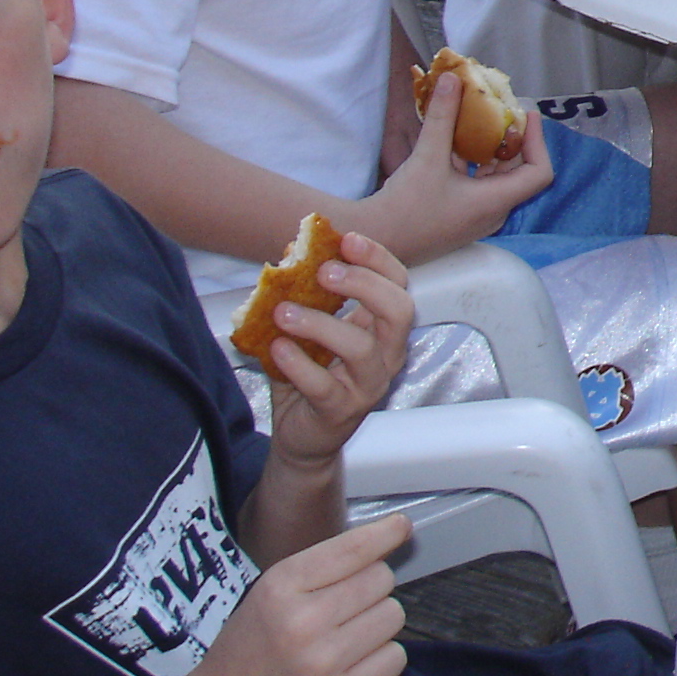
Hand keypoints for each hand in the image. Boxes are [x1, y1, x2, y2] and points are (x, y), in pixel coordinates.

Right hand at [186, 516, 410, 675]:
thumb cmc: (255, 641)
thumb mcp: (274, 590)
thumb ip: (327, 563)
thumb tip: (396, 530)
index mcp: (281, 586)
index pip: (353, 548)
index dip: (385, 533)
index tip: (400, 526)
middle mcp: (302, 622)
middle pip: (381, 579)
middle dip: (372, 588)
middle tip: (345, 607)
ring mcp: (322, 664)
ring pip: (393, 615)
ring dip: (378, 622)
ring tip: (346, 637)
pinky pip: (395, 658)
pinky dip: (382, 657)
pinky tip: (352, 663)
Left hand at [260, 230, 416, 472]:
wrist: (301, 435)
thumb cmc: (310, 375)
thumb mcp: (310, 331)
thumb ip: (306, 295)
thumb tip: (293, 251)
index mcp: (383, 329)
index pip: (398, 285)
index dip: (378, 259)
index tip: (346, 240)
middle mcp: (387, 354)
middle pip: (399, 311)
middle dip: (364, 284)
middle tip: (325, 271)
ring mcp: (369, 385)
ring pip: (361, 347)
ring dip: (321, 323)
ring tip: (283, 311)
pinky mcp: (342, 411)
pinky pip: (324, 385)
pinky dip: (298, 363)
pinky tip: (277, 348)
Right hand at [344, 69, 550, 265]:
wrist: (375, 241)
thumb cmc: (404, 207)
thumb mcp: (427, 156)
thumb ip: (442, 116)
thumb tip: (452, 79)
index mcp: (495, 202)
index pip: (539, 172)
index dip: (538, 141)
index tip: (527, 116)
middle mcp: (492, 212)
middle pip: (518, 172)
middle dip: (512, 140)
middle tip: (502, 111)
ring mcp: (475, 218)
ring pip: (494, 178)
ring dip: (490, 150)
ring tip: (480, 120)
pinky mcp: (459, 218)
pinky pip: (477, 187)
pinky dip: (472, 165)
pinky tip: (454, 143)